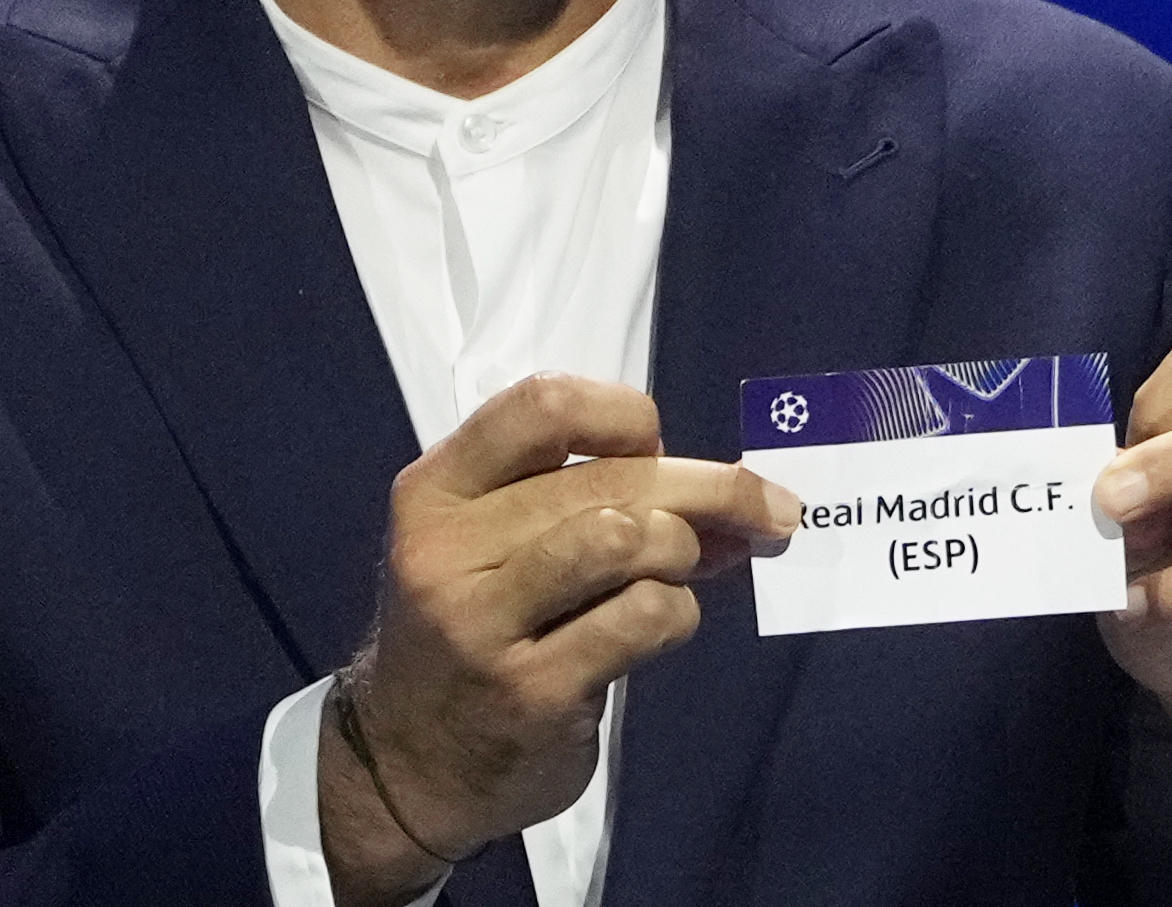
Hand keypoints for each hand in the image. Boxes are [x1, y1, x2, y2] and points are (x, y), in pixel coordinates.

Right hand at [319, 373, 799, 904]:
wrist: (407, 764)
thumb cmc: (473, 627)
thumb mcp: (489, 544)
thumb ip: (580, 498)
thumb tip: (725, 490)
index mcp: (436, 490)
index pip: (540, 406)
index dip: (621, 413)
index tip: (657, 442)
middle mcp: (449, 549)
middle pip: (608, 480)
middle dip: (708, 488)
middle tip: (764, 507)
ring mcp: (485, 624)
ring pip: (627, 540)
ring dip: (682, 552)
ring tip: (682, 571)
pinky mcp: (532, 691)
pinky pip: (642, 619)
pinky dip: (677, 613)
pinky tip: (662, 626)